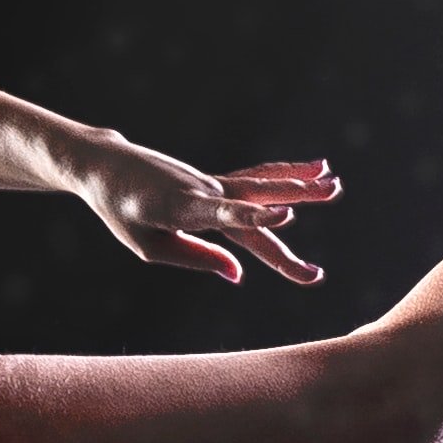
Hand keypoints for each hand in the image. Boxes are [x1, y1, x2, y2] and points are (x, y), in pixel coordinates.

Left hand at [80, 135, 337, 285]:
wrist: (107, 167)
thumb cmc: (122, 212)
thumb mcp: (148, 246)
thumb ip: (196, 257)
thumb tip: (239, 274)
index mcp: (182, 209)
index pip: (226, 215)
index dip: (257, 217)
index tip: (289, 216)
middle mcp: (203, 191)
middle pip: (255, 199)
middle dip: (296, 196)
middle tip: (336, 192)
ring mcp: (211, 183)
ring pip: (261, 184)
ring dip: (299, 181)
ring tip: (335, 182)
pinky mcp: (214, 182)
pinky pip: (254, 179)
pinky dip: (284, 173)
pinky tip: (315, 168)